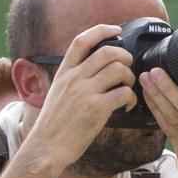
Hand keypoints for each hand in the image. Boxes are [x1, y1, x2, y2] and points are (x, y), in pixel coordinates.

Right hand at [27, 22, 137, 170]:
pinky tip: (126, 107)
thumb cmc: (54, 125)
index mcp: (64, 72)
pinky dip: (131, 99)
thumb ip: (73, 80)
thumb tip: (94, 73)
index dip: (101, 30)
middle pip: (107, 52)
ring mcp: (85, 92)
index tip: (116, 30)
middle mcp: (74, 78)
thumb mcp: (58, 94)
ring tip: (128, 89)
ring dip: (130, 78)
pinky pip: (123, 93)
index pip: (81, 41)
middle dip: (125, 56)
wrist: (46, 147)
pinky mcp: (96, 108)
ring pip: (119, 70)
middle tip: (129, 68)